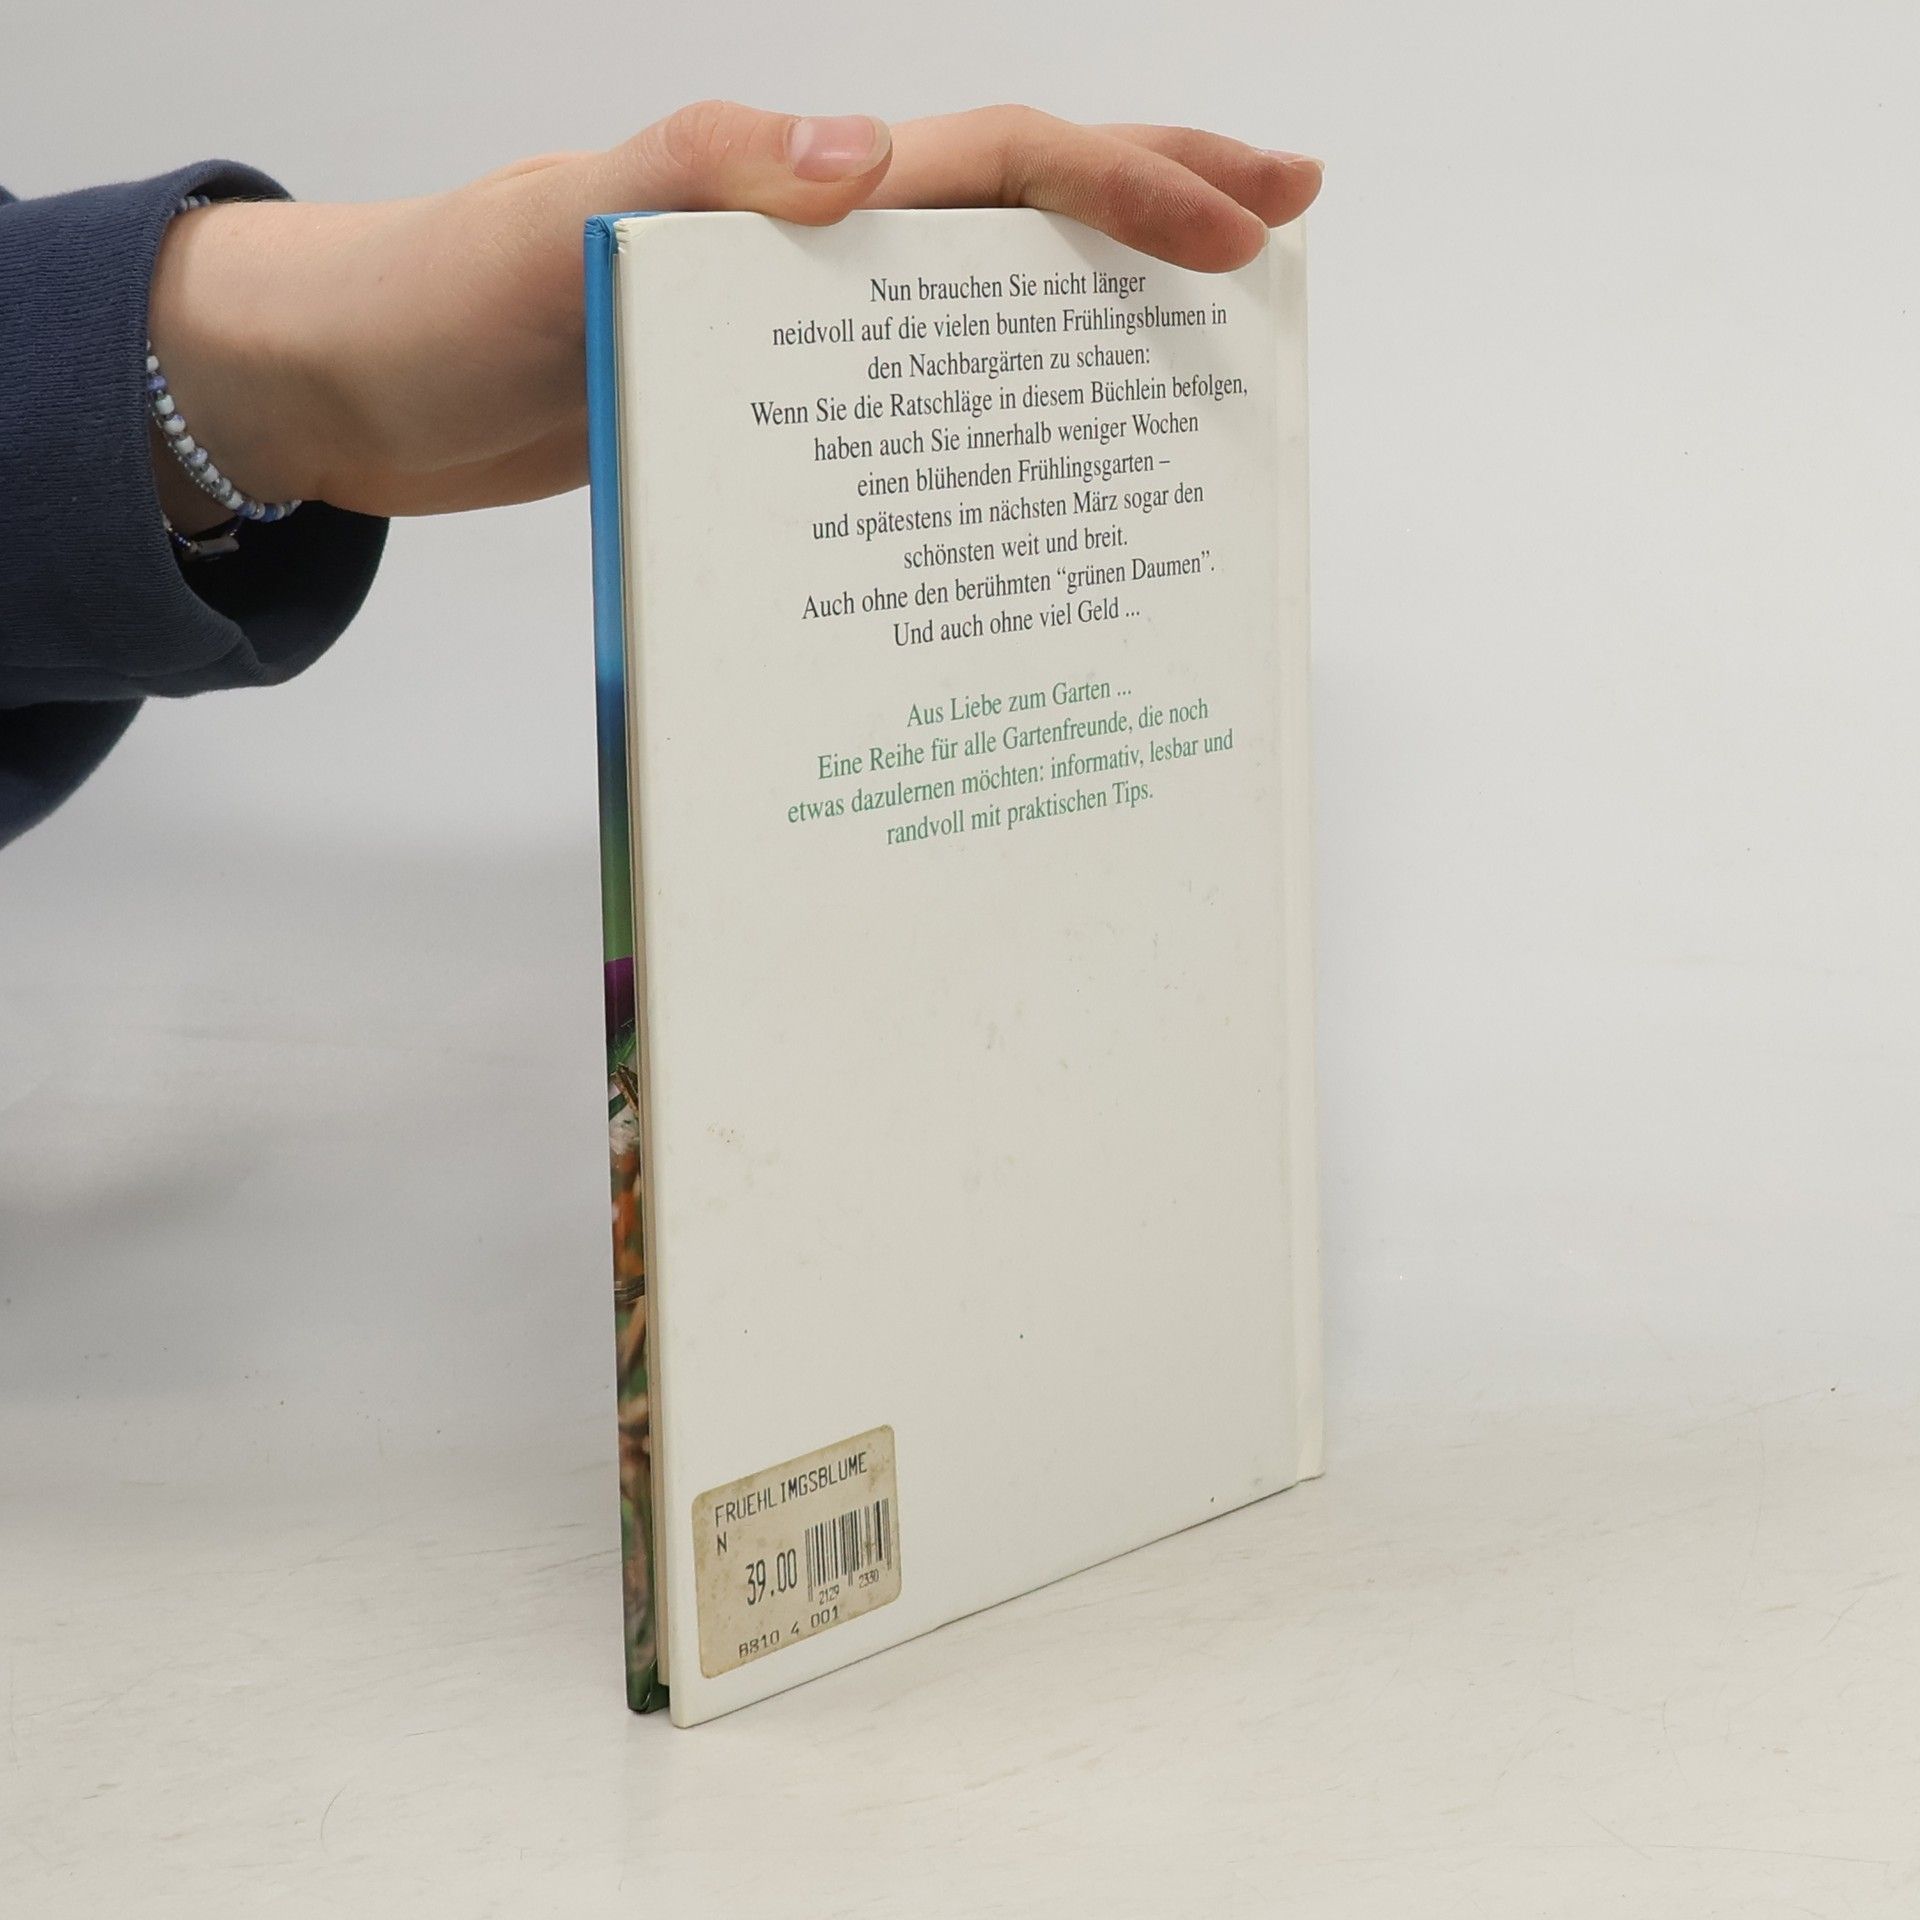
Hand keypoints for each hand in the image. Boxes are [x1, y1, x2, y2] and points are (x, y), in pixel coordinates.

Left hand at [147, 103, 1320, 521]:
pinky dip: (980, 431)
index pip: (999, 164)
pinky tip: (1025, 478)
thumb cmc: (443, 295)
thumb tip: (870, 161)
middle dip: (1157, 212)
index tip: (1247, 223)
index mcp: (795, 191)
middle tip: (1282, 229)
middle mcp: (817, 254)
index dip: (1130, 185)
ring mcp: (797, 339)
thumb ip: (703, 178)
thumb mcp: (564, 220)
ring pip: (974, 317)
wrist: (359, 393)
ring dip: (1088, 323)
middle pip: (1019, 218)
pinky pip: (901, 412)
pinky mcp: (765, 420)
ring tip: (1197, 360)